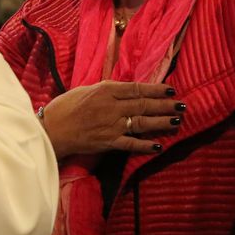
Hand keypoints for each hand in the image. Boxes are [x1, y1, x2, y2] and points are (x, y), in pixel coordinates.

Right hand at [41, 81, 183, 158]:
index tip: (171, 89)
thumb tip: (128, 90)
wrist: (51, 129)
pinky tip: (159, 145)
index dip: (156, 89)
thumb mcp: (88, 89)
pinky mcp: (108, 142)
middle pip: (144, 105)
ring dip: (162, 122)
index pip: (137, 88)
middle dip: (165, 105)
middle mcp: (112, 107)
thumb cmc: (66, 107)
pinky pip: (131, 144)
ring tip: (177, 121)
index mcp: (106, 90)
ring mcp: (111, 125)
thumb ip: (109, 90)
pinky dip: (146, 145)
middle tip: (183, 105)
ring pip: (143, 123)